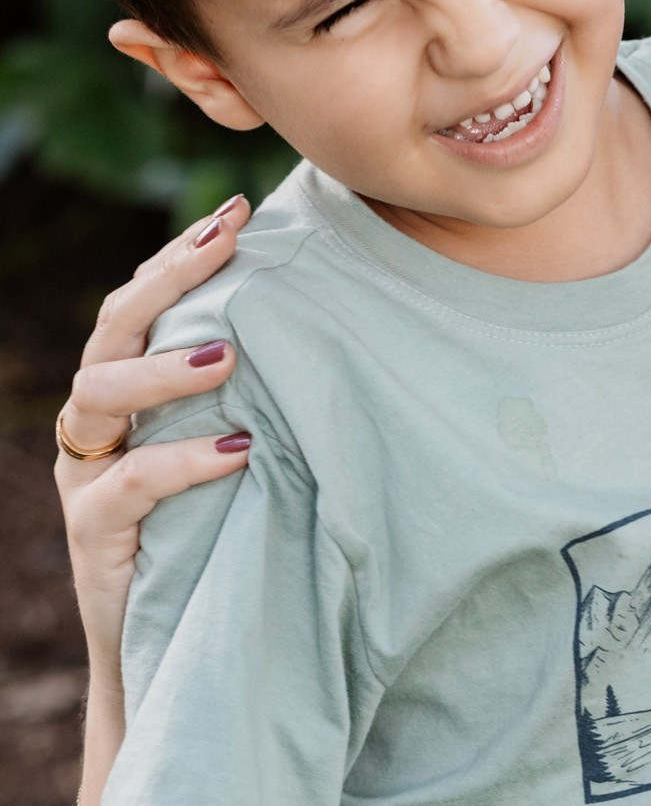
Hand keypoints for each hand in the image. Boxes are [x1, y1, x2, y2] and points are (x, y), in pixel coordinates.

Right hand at [55, 193, 256, 793]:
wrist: (180, 647)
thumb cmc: (229, 528)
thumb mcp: (252, 447)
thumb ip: (272, 390)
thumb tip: (358, 317)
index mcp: (135, 391)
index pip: (145, 302)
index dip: (184, 254)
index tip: (239, 208)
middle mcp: (101, 423)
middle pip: (113, 329)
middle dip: (166, 278)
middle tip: (224, 243)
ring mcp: (88, 476)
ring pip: (97, 396)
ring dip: (164, 368)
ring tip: (229, 355)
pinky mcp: (94, 536)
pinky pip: (125, 486)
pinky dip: (178, 461)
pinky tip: (234, 448)